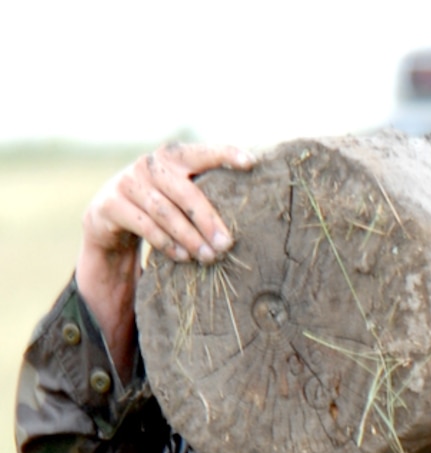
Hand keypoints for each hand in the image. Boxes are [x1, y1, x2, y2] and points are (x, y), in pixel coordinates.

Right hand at [78, 142, 253, 375]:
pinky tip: (183, 257)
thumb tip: (256, 212)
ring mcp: (126, 183)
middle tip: (228, 244)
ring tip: (209, 256)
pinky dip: (166, 243)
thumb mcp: (181, 196)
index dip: (224, 154)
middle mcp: (147, 165)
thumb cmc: (162, 207)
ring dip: (189, 236)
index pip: (200, 153)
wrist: (110, 219)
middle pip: (184, 190)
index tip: (251, 163)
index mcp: (171, 158)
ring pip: (164, 211)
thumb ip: (206, 194)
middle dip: (208, 219)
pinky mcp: (109, 205)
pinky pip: (142, 225)